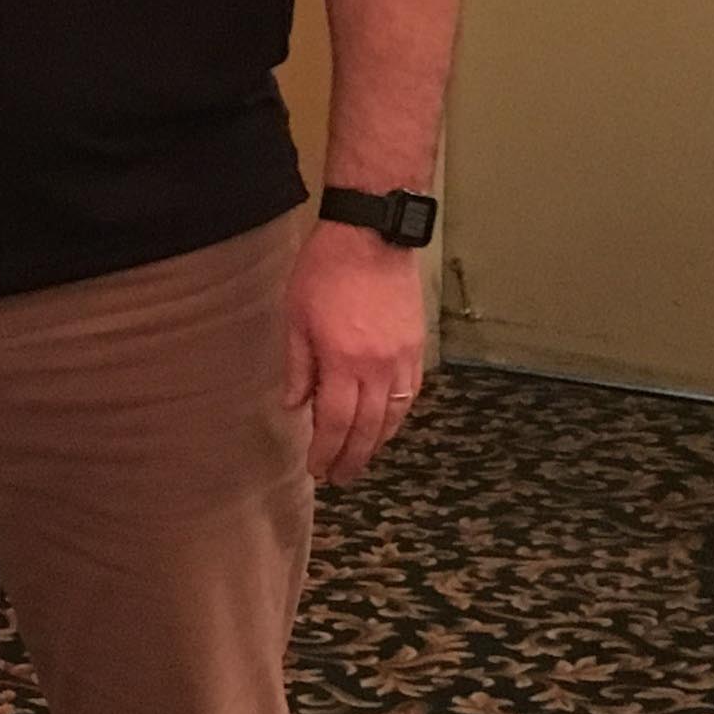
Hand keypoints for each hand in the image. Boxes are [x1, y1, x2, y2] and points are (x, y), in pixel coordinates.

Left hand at [283, 221, 426, 483]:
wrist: (371, 236)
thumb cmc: (325, 272)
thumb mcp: (296, 318)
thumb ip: (298, 366)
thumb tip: (297, 405)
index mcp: (343, 361)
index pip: (336, 422)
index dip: (326, 451)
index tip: (317, 468)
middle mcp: (378, 367)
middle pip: (368, 428)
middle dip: (353, 458)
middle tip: (340, 477)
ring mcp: (402, 358)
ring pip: (394, 415)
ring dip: (377, 442)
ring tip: (361, 457)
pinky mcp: (417, 346)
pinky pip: (411, 393)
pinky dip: (398, 415)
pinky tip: (386, 423)